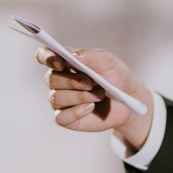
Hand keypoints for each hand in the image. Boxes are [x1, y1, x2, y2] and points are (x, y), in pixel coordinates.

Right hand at [37, 46, 153, 152]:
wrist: (127, 101)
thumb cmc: (115, 77)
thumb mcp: (107, 61)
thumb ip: (88, 55)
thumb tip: (70, 54)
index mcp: (65, 62)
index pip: (44, 55)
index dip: (47, 57)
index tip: (60, 62)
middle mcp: (58, 81)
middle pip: (51, 78)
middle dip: (73, 81)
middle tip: (92, 82)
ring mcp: (60, 100)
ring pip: (56, 98)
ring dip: (80, 96)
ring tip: (98, 94)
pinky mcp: (66, 118)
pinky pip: (61, 117)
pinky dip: (77, 112)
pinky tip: (90, 107)